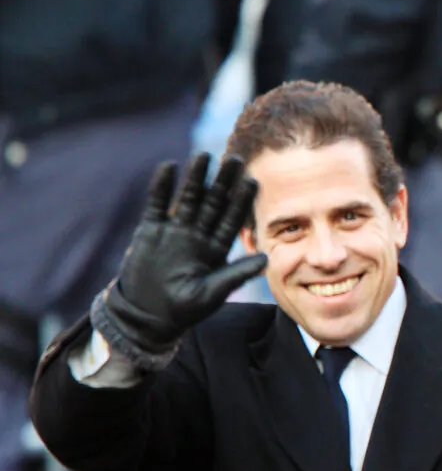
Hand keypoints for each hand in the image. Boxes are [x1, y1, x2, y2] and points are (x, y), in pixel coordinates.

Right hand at [91, 153, 267, 369]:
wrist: (147, 315)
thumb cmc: (184, 309)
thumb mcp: (212, 292)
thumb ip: (236, 274)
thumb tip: (266, 259)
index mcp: (216, 248)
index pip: (233, 219)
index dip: (242, 201)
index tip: (253, 181)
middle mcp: (198, 235)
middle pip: (213, 203)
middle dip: (223, 182)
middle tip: (235, 159)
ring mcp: (174, 231)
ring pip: (188, 198)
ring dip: (195, 178)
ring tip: (204, 156)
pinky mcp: (150, 231)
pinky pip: (157, 204)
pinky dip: (162, 187)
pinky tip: (169, 167)